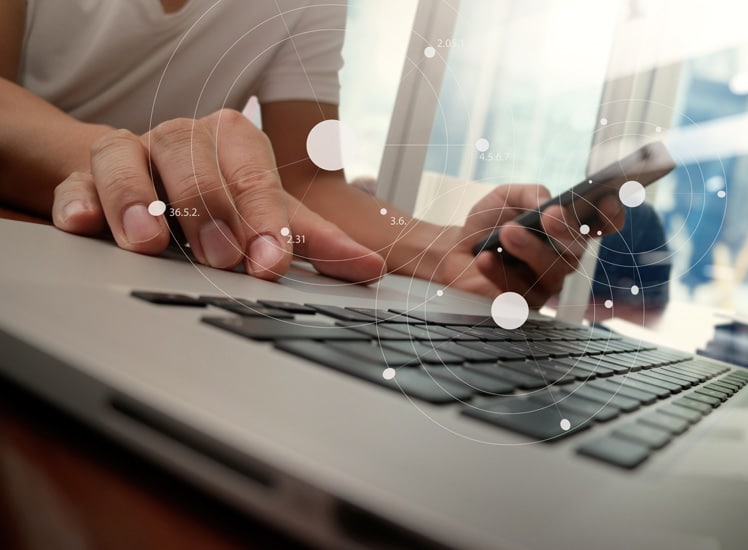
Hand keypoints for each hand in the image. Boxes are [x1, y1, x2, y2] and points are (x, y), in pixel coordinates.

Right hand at [51, 109, 384, 282]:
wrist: (148, 182)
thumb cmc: (219, 201)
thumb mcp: (268, 219)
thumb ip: (315, 242)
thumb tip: (371, 268)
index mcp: (234, 142)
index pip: (253, 174)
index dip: (264, 215)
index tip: (272, 259)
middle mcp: (183, 139)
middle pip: (193, 161)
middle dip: (207, 210)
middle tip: (221, 258)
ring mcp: (133, 153)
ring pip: (126, 158)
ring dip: (137, 200)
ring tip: (148, 244)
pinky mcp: (85, 174)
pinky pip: (76, 180)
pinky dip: (79, 200)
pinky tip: (81, 224)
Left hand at [445, 183, 624, 305]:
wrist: (455, 252)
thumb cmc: (488, 224)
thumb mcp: (505, 196)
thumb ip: (528, 193)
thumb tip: (546, 203)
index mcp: (567, 229)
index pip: (602, 224)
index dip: (611, 214)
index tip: (607, 200)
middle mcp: (563, 258)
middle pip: (577, 249)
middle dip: (565, 231)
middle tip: (549, 215)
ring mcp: (546, 284)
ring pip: (551, 272)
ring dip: (530, 250)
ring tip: (507, 232)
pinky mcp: (523, 305)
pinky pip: (518, 292)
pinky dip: (499, 273)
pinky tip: (485, 258)